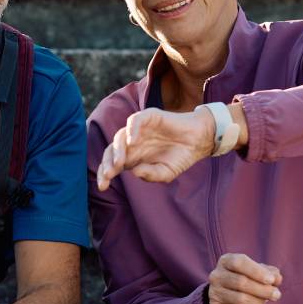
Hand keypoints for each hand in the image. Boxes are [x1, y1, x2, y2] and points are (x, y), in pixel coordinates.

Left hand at [95, 107, 214, 190]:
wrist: (199, 141)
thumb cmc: (180, 157)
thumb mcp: (165, 173)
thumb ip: (150, 175)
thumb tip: (134, 172)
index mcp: (133, 157)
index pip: (112, 164)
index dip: (105, 174)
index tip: (103, 186)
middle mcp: (133, 143)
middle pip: (111, 150)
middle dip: (107, 164)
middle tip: (108, 175)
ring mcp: (140, 130)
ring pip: (120, 136)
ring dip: (117, 150)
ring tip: (119, 163)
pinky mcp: (149, 117)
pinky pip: (135, 120)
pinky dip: (131, 129)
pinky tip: (133, 142)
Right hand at [206, 253, 281, 303]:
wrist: (224, 294)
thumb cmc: (245, 277)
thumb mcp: (256, 270)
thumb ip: (269, 272)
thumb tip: (277, 278)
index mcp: (226, 261)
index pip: (240, 263)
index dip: (257, 271)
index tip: (271, 280)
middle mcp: (217, 275)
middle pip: (241, 282)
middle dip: (263, 289)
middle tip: (277, 295)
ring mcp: (214, 292)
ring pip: (240, 298)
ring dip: (258, 301)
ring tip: (266, 300)